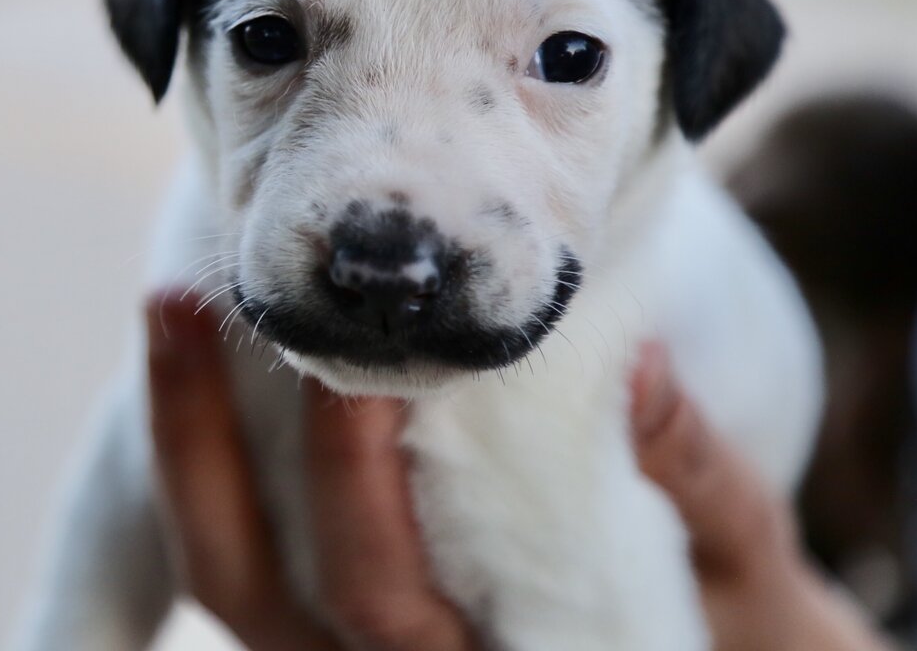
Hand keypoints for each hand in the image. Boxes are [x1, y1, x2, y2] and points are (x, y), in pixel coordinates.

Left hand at [147, 291, 892, 650]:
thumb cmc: (742, 635)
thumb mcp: (742, 566)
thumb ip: (695, 479)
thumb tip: (636, 366)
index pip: (379, 601)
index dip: (346, 484)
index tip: (350, 359)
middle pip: (246, 585)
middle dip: (207, 441)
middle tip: (190, 298)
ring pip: (220, 568)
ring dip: (183, 438)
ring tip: (173, 304)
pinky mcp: (320, 618)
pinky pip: (237, 544)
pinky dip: (207, 454)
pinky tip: (206, 351)